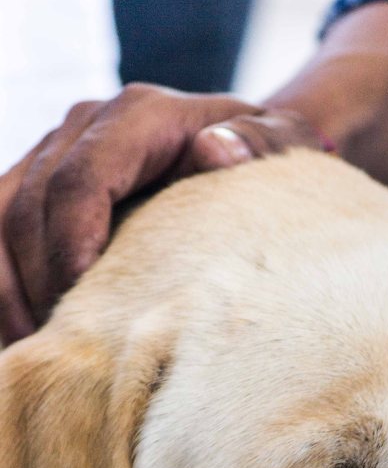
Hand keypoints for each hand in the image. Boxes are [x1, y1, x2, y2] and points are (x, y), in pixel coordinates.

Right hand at [0, 84, 324, 342]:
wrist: (239, 150)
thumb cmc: (262, 163)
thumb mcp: (279, 148)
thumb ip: (256, 145)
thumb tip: (213, 151)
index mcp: (139, 117)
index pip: (80, 180)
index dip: (69, 245)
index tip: (78, 305)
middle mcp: (85, 126)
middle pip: (30, 206)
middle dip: (39, 282)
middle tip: (61, 348)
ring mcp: (54, 152)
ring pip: (0, 219)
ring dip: (8, 290)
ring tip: (33, 350)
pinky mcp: (39, 183)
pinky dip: (3, 285)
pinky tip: (21, 333)